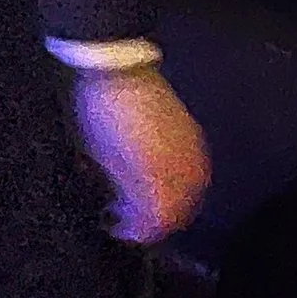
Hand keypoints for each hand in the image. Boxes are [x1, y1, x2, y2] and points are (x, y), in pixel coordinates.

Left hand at [68, 66, 209, 246]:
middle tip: (130, 221)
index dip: (139, 232)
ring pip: (191, 193)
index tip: (120, 231)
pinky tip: (161, 183)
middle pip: (179, 210)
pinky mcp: (192, 134)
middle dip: (155, 222)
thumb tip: (127, 210)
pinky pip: (194, 171)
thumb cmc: (102, 111)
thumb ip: (122, 188)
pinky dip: (179, 184)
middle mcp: (183, 165)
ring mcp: (191, 147)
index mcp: (157, 173)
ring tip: (143, 204)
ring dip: (170, 205)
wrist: (118, 66)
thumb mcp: (102, 155)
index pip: (158, 219)